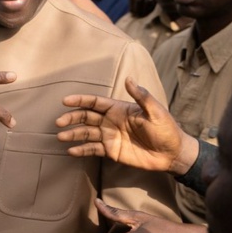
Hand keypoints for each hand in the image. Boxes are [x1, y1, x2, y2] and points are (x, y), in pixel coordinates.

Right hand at [55, 77, 196, 175]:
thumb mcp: (156, 111)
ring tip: (60, 137)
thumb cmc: (166, 129)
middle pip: (86, 117)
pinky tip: (71, 151)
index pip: (95, 102)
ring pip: (86, 133)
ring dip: (73, 134)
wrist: (172, 154)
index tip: (65, 101)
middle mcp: (111, 121)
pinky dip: (81, 150)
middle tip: (58, 122)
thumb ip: (141, 96)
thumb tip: (128, 78)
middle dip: (71, 118)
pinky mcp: (111, 151)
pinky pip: (93, 149)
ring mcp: (110, 137)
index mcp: (119, 109)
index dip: (80, 100)